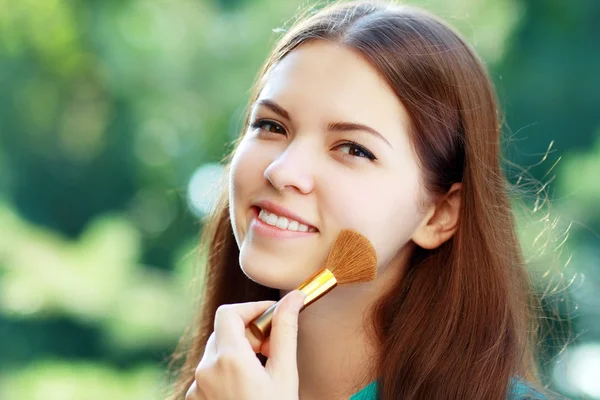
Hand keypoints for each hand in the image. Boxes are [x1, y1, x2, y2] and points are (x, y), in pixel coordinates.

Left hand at [185, 290, 305, 399]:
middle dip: (249, 332)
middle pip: (223, 331)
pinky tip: (248, 387)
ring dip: (239, 351)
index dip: (252, 308)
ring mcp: (197, 388)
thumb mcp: (285, 374)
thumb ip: (286, 331)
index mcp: (228, 359)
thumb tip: (293, 298)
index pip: (229, 312)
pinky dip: (228, 370)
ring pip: (217, 352)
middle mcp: (206, 370)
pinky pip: (210, 372)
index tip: (272, 316)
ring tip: (263, 371)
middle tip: (273, 348)